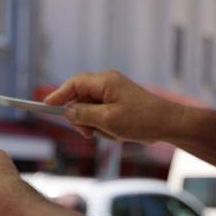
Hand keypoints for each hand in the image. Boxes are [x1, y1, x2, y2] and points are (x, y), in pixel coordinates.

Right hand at [44, 70, 186, 142]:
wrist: (169, 125)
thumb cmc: (142, 120)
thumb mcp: (108, 120)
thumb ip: (83, 115)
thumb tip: (67, 112)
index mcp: (105, 81)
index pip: (73, 84)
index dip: (58, 95)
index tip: (45, 106)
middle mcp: (108, 84)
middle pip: (80, 99)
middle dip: (82, 119)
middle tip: (89, 133)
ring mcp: (114, 94)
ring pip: (91, 112)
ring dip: (97, 126)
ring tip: (114, 133)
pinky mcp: (120, 105)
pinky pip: (103, 117)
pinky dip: (107, 128)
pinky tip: (121, 134)